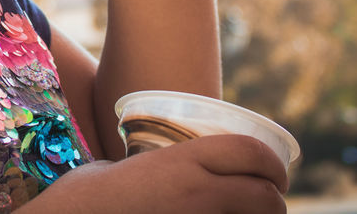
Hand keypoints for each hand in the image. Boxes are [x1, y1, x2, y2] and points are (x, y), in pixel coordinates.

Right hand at [23, 134, 287, 212]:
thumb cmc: (82, 199)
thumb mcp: (122, 168)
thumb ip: (158, 168)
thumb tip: (175, 173)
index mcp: (182, 161)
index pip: (252, 153)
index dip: (273, 164)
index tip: (274, 173)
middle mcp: (198, 193)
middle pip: (266, 197)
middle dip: (273, 201)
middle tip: (266, 202)